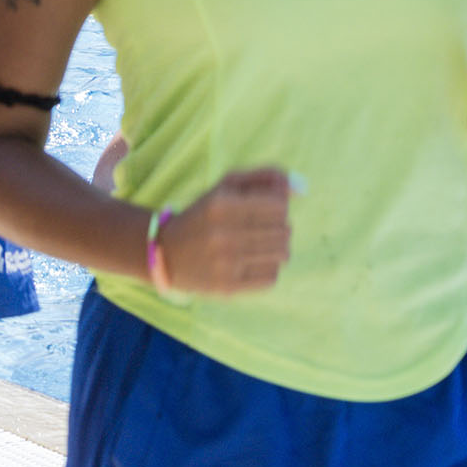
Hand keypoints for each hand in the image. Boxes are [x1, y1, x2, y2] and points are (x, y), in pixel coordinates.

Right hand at [158, 168, 295, 293]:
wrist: (165, 253)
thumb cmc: (204, 214)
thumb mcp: (227, 186)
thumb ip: (266, 178)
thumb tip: (302, 188)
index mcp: (222, 205)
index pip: (279, 206)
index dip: (279, 206)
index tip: (267, 210)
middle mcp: (223, 235)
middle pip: (284, 231)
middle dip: (279, 228)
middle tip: (262, 229)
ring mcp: (225, 264)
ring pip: (282, 255)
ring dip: (277, 249)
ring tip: (260, 245)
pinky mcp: (227, 288)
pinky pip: (271, 278)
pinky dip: (268, 269)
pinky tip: (252, 263)